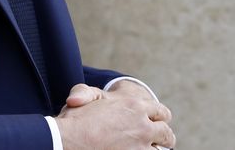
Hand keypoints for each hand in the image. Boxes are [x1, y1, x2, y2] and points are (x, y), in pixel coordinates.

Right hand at [57, 83, 175, 149]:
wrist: (68, 139)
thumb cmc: (75, 118)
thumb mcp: (85, 96)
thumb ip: (91, 91)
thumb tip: (82, 97)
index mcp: (135, 105)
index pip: (161, 112)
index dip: (159, 117)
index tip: (156, 122)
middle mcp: (143, 125)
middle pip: (166, 133)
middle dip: (163, 136)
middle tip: (158, 140)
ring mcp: (141, 145)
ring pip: (163, 149)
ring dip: (158, 149)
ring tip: (148, 148)